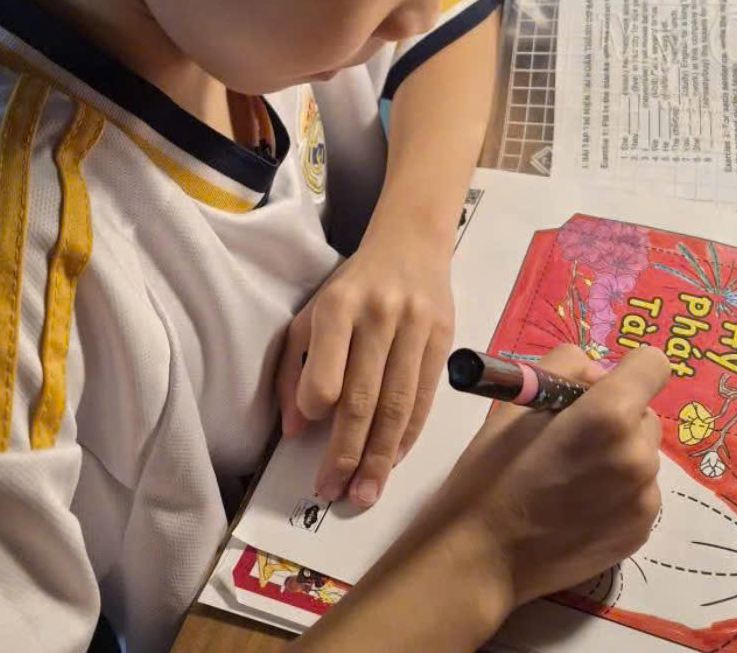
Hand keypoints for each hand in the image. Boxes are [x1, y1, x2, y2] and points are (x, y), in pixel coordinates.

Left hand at [278, 229, 454, 509]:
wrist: (410, 243)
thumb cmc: (352, 286)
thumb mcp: (311, 314)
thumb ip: (295, 368)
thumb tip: (294, 429)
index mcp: (337, 306)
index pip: (325, 377)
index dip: (314, 413)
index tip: (307, 439)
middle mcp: (377, 315)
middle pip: (363, 399)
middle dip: (346, 454)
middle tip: (333, 493)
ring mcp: (415, 326)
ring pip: (397, 405)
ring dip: (379, 458)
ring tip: (364, 494)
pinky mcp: (443, 337)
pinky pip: (425, 398)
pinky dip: (407, 436)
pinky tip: (392, 460)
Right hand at [423, 344, 669, 612]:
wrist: (485, 555)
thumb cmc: (494, 470)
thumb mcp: (520, 400)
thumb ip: (567, 368)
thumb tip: (598, 378)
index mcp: (609, 415)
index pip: (653, 365)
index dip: (627, 371)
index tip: (597, 390)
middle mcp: (638, 456)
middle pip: (646, 414)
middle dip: (617, 417)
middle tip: (572, 438)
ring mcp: (643, 500)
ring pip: (643, 455)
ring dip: (619, 456)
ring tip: (572, 478)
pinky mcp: (641, 533)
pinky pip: (640, 493)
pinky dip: (619, 493)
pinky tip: (579, 507)